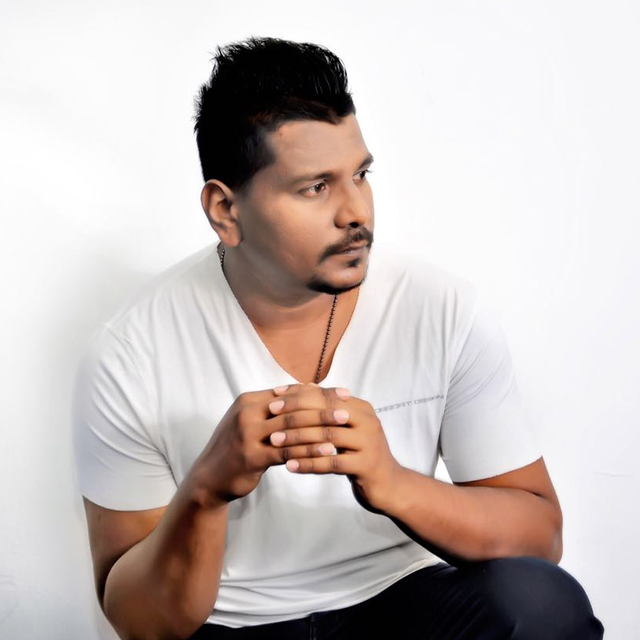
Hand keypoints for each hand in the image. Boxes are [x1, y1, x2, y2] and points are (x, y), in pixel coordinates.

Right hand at [188, 384, 357, 506]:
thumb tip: (308, 387)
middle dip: (323, 408)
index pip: (290, 392)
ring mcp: (247, 435)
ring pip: (292, 428)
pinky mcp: (251, 457)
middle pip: (293, 407)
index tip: (343, 393)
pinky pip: (287, 452)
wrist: (209, 478)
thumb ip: (276, 406)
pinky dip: (310, 451)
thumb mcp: (252, 420)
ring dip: (320, 428)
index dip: (318, 392)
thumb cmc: (237, 447)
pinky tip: (328, 452)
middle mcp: (246, 413)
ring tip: (343, 428)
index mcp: (249, 400)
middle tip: (348, 410)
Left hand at [268, 382, 404, 514]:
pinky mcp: (366, 465)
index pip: (325, 395)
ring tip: (274, 441)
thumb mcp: (348, 428)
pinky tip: (289, 466)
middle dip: (294, 414)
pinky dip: (308, 463)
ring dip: (297, 439)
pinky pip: (331, 463)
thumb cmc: (361, 454)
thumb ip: (330, 411)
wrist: (389, 485)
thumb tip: (305, 387)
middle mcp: (367, 421)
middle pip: (325, 412)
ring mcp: (369, 443)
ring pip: (326, 437)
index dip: (298, 395)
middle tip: (270, 418)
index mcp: (361, 408)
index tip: (274, 397)